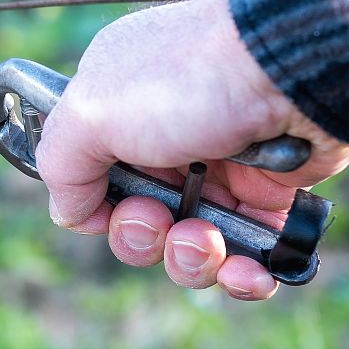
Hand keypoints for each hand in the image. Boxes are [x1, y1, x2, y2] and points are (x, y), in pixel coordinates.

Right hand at [35, 0, 348, 299]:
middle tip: (160, 218)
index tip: (107, 205)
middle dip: (143, 237)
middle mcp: (163, 136)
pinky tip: (245, 272)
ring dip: (192, 259)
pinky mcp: (265, 194)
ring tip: (210, 241)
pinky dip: (241, 274)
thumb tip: (70, 212)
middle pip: (137, 219)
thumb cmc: (186, 81)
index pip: (90, 174)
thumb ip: (61, 165)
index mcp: (116, 105)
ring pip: (188, 245)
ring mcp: (216, 165)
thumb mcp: (91, 111)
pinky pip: (245, 256)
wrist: (287, 73)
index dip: (98, 204)